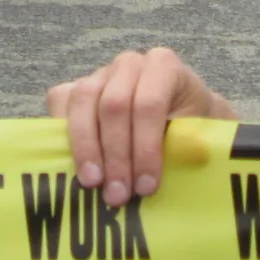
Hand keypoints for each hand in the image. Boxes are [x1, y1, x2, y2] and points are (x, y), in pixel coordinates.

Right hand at [48, 48, 237, 207]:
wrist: (179, 115)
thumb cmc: (189, 127)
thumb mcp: (198, 134)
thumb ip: (188, 146)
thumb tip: (176, 164)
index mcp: (164, 66)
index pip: (149, 104)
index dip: (145, 148)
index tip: (146, 187)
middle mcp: (129, 64)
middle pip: (114, 105)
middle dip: (115, 155)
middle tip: (118, 194)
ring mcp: (100, 73)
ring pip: (83, 102)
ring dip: (86, 148)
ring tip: (92, 184)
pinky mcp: (77, 88)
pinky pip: (60, 102)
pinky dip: (62, 132)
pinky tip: (71, 162)